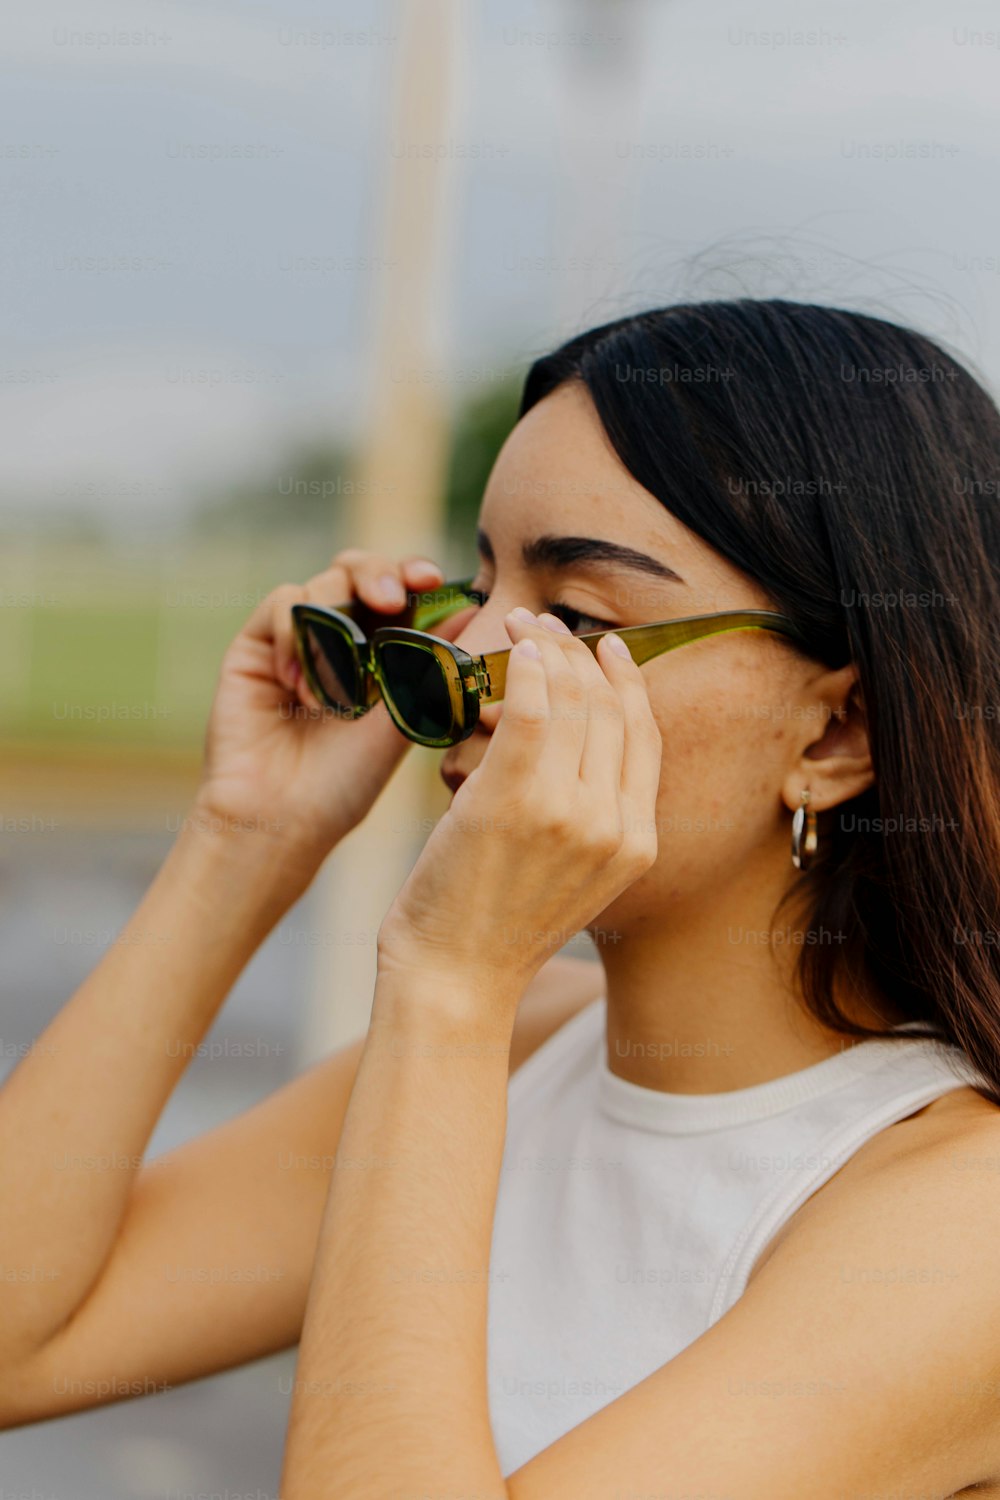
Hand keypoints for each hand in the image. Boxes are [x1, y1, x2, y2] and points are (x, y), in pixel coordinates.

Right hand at [195, 550, 471, 876]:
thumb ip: (429, 662)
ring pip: (322, 583)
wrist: (284, 818)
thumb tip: (475, 609)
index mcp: (380, 650)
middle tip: (392, 599)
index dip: (414, 574)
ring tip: (336, 689)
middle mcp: (338, 637)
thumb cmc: (346, 782)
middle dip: (379, 574)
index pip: (400, 591)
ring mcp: (295, 639)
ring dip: (336, 624)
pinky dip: (296, 633)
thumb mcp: (402, 717)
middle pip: (359, 571)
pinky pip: (281, 604)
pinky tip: (299, 685)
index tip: (431, 579)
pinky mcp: (255, 645)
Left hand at [376, 609, 662, 1004]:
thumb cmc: (494, 929)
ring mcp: (570, 812)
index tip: (607, 649)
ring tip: (522, 625)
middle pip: (612, 711)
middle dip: (582, 654)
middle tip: (547, 624)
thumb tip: (570, 751)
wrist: (455, 980)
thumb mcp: (569, 878)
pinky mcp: (516, 800)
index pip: (645, 739)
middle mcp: (615, 825)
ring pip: (575, 702)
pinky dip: (528, 669)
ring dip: (549, 649)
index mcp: (637, 844)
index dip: (628, 684)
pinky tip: (513, 649)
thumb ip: (587, 820)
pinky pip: (535, 709)